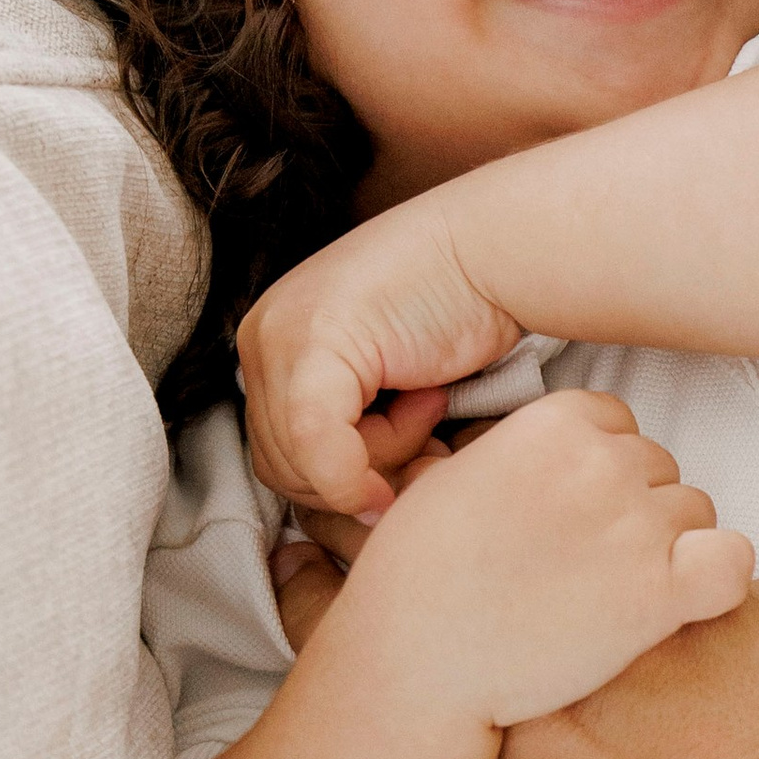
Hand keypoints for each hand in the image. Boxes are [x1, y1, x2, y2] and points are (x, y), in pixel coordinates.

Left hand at [239, 191, 520, 518]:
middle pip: (283, 467)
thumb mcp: (386, 377)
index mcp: (271, 343)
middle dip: (361, 466)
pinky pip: (318, 452)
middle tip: (427, 411)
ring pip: (303, 465)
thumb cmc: (460, 310)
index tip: (415, 436)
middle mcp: (261, 338)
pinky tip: (426, 416)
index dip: (344, 474)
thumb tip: (351, 507)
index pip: (278, 454)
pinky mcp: (309, 349)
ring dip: (380, 453)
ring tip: (429, 394)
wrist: (498, 250)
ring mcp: (276, 339)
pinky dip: (361, 473)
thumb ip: (350, 425)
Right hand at [335, 389, 752, 729]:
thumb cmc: (416, 583)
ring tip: (607, 594)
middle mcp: (603, 463)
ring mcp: (638, 526)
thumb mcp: (446, 481)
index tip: (568, 511)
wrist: (416, 664)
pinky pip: (733, 563)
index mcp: (551, 424)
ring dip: (667, 548)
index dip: (599, 468)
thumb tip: (534, 462)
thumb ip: (510, 455)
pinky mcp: (662, 593)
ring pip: (694, 514)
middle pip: (658, 466)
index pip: (617, 422)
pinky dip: (720, 578)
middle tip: (581, 564)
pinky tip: (684, 600)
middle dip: (630, 509)